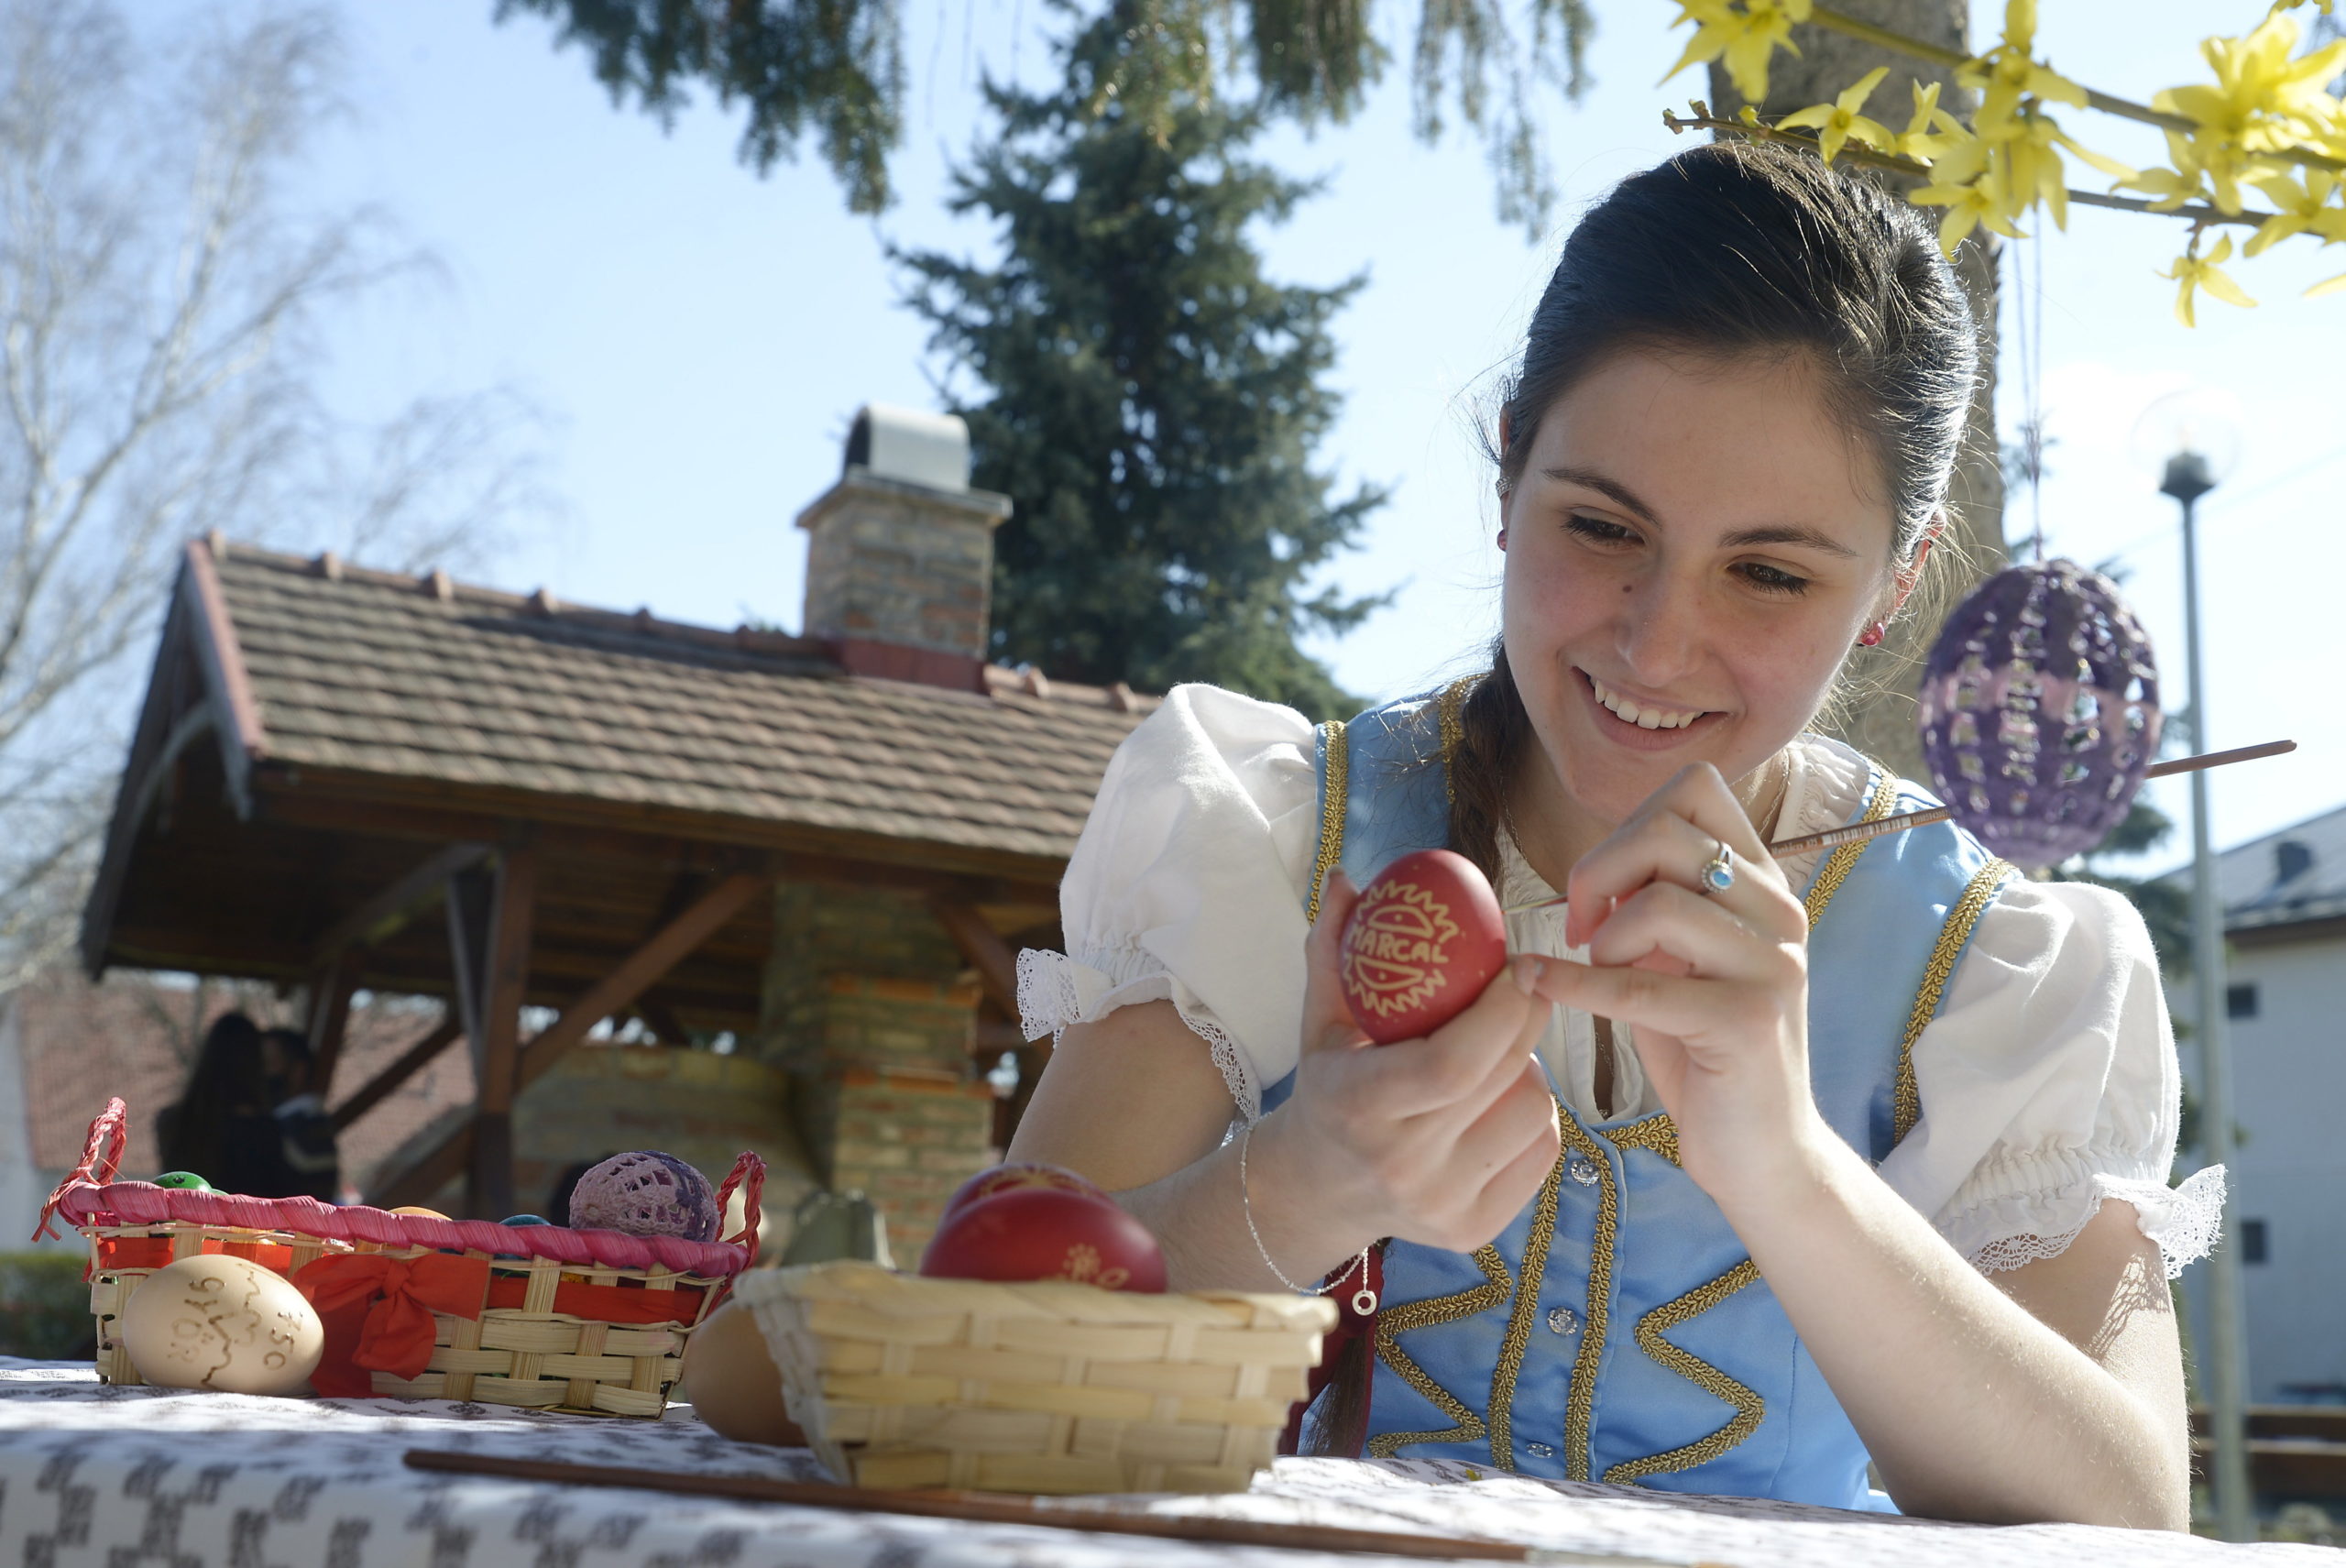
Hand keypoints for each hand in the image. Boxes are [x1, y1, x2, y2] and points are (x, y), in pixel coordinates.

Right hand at [1258, 870, 1562, 1257]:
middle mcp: (1402, 1164)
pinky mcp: (1476, 1230)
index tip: (1520, 965)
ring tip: (1499, 1053)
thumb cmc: (1327, 1085)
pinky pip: (1542, 1151)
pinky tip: (1501, 1099)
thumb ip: (1332, 949)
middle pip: (1502, 1078)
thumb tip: (1345, 878)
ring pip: (1534, 1112)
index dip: (1501, 1010)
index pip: (1452, 1063)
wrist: (1320, 1190)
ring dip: (1529, 1069)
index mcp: (1358, 1106)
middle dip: (1527, 1019)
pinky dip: (1533, 1115)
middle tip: (1529, 985)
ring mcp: (1443, 1205)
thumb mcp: (1319, 1020)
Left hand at [1536, 762, 1834, 1206]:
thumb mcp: (1682, 961)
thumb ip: (1653, 903)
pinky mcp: (1747, 1022)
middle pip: (1667, 831)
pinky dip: (1577, 982)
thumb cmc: (1706, 1055)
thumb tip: (1591, 868)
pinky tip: (1542, 983)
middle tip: (1582, 928)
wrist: (1764, 1157)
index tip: (1605, 887)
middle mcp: (1778, 913)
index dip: (1629, 824)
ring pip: (1658, 904)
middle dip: (1598, 871)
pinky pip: (1640, 984)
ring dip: (1605, 940)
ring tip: (1606, 977)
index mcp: (1763, 885)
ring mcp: (1771, 965)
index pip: (1695, 789)